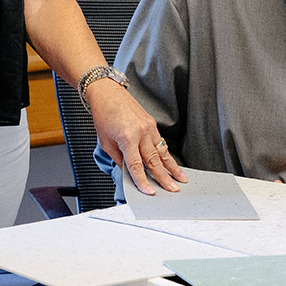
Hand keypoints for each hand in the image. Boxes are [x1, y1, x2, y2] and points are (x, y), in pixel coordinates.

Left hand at [84, 79, 184, 195]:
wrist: (107, 93)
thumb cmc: (103, 115)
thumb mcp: (106, 142)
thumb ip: (119, 159)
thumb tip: (128, 173)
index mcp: (127, 138)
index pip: (136, 165)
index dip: (143, 181)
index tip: (150, 192)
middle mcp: (141, 132)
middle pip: (154, 161)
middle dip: (165, 178)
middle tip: (173, 190)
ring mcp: (149, 127)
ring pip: (162, 152)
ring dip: (172, 167)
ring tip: (181, 179)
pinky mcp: (152, 124)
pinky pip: (160, 142)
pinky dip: (166, 155)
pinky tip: (172, 164)